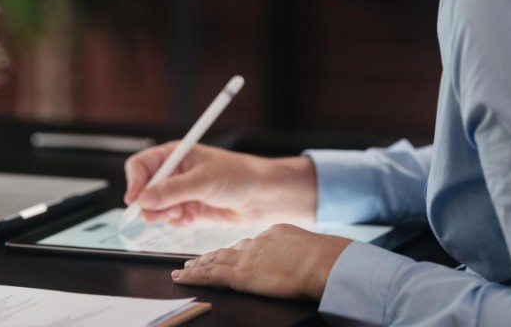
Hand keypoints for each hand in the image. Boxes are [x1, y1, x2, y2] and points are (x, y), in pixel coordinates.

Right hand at [123, 142, 316, 225]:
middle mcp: (175, 172)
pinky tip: (190, 219)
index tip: (135, 200)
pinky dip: (176, 222)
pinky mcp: (189, 208)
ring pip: (155, 206)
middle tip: (155, 216)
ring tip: (180, 216)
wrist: (263, 196)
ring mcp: (181, 191)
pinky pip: (170, 218)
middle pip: (144, 189)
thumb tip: (144, 200)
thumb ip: (172, 191)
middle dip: (148, 203)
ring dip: (163, 215)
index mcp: (175, 155)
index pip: (141, 165)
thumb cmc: (238, 176)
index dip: (134, 182)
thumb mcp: (203, 181)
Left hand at [171, 224, 351, 300]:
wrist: (325, 262)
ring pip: (215, 260)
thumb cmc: (328, 259)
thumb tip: (303, 257)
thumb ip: (300, 250)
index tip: (228, 252)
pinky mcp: (241, 274)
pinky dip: (194, 275)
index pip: (250, 242)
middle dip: (211, 255)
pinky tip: (182, 277)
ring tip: (186, 268)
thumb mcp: (313, 247)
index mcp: (276, 233)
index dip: (235, 249)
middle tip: (195, 259)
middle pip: (228, 249)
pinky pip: (211, 275)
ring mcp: (247, 257)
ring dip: (199, 264)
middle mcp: (258, 242)